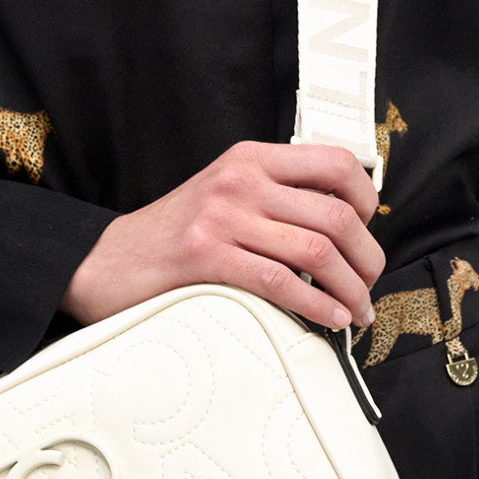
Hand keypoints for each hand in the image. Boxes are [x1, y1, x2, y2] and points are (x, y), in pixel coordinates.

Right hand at [59, 141, 384, 330]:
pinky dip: (317, 306)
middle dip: (367, 260)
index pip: (335, 163)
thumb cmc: (174, 234)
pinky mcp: (208, 256)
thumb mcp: (226, 194)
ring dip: (350, 290)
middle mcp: (239, 180)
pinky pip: (281, 282)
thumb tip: (342, 224)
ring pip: (317, 251)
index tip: (368, 230)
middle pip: (335, 216)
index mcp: (250, 158)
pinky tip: (328, 319)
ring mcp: (223, 216)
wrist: (109, 260)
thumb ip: (274, 196)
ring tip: (356, 310)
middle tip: (368, 286)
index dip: (366, 199)